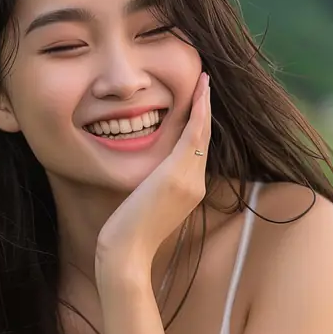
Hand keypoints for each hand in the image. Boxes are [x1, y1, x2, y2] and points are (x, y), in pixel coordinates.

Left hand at [95, 69, 211, 280]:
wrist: (127, 253)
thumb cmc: (128, 235)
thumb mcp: (145, 205)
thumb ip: (153, 187)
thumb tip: (147, 177)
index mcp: (189, 192)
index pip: (197, 152)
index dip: (200, 125)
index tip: (198, 103)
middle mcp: (195, 185)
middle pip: (203, 139)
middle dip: (205, 110)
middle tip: (205, 82)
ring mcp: (189, 180)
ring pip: (202, 133)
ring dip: (204, 104)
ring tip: (204, 80)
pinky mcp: (177, 174)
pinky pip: (194, 135)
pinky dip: (199, 111)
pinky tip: (200, 90)